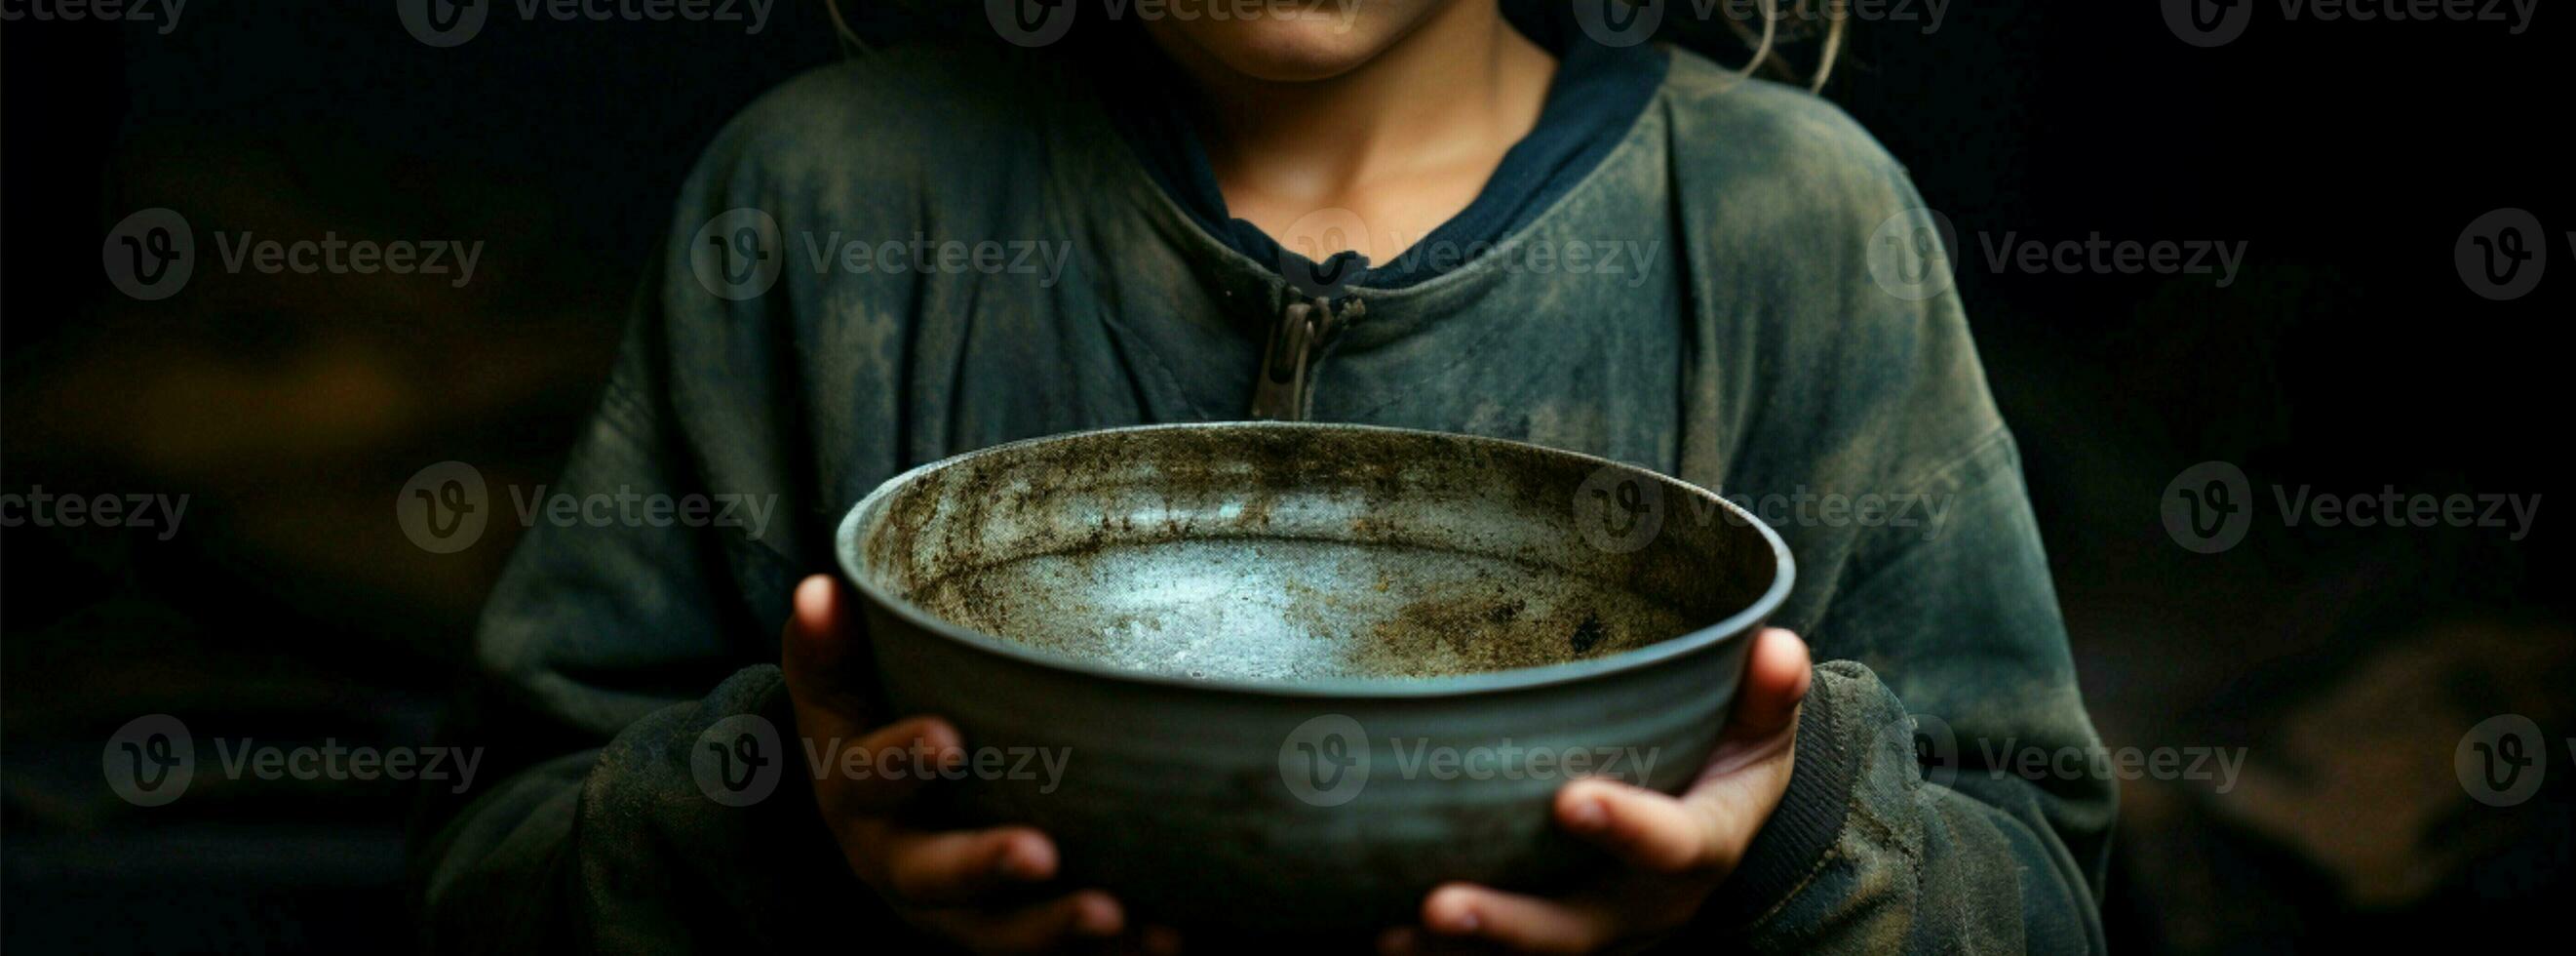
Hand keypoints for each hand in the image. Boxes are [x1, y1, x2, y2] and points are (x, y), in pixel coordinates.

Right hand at [782, 574, 1176, 953]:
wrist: (877, 819)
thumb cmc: (868, 728)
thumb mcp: (837, 690)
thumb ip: (828, 645)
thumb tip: (820, 588)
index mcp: (856, 796)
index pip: (867, 776)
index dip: (901, 760)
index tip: (947, 739)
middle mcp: (898, 863)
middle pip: (932, 878)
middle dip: (985, 867)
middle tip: (1039, 854)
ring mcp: (955, 911)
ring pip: (997, 934)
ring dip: (1054, 930)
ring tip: (1114, 915)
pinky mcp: (1007, 932)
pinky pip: (1054, 954)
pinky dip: (1112, 954)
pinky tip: (1167, 938)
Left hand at [1378, 628, 1813, 953]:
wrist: (1724, 825)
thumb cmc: (1731, 757)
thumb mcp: (1763, 727)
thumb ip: (1768, 695)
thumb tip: (1778, 646)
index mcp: (1703, 845)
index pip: (1673, 844)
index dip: (1626, 827)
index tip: (1571, 799)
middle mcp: (1649, 906)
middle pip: (1581, 929)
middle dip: (1512, 924)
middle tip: (1444, 904)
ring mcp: (1600, 931)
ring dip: (1462, 954)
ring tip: (1394, 937)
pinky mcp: (1561, 941)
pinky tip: (1383, 939)